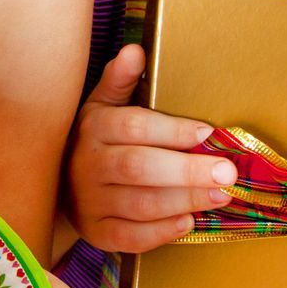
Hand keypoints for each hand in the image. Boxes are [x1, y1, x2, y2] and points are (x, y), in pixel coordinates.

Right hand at [66, 45, 228, 251]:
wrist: (59, 186)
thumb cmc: (96, 142)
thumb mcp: (102, 106)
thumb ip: (120, 80)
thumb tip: (135, 50)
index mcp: (93, 128)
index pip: (133, 127)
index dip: (172, 131)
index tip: (207, 133)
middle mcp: (86, 164)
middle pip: (138, 167)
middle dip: (187, 170)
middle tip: (227, 173)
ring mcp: (89, 202)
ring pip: (139, 203)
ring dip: (184, 200)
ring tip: (222, 195)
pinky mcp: (96, 232)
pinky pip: (130, 237)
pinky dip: (161, 232)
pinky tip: (188, 222)